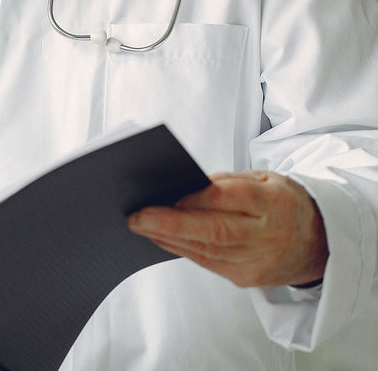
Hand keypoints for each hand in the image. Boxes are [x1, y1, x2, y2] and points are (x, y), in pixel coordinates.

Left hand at [127, 171, 327, 287]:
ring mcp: (257, 262)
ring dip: (167, 237)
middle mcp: (268, 236)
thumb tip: (185, 187)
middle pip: (214, 231)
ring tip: (140, 225)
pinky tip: (160, 238)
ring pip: (205, 250)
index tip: (166, 195)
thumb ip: (228, 182)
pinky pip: (206, 262)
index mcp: (275, 204)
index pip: (230, 200)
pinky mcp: (246, 278)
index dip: (196, 199)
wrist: (320, 243)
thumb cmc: (285, 204)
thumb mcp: (266, 180)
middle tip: (137, 217)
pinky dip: (180, 249)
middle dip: (170, 224)